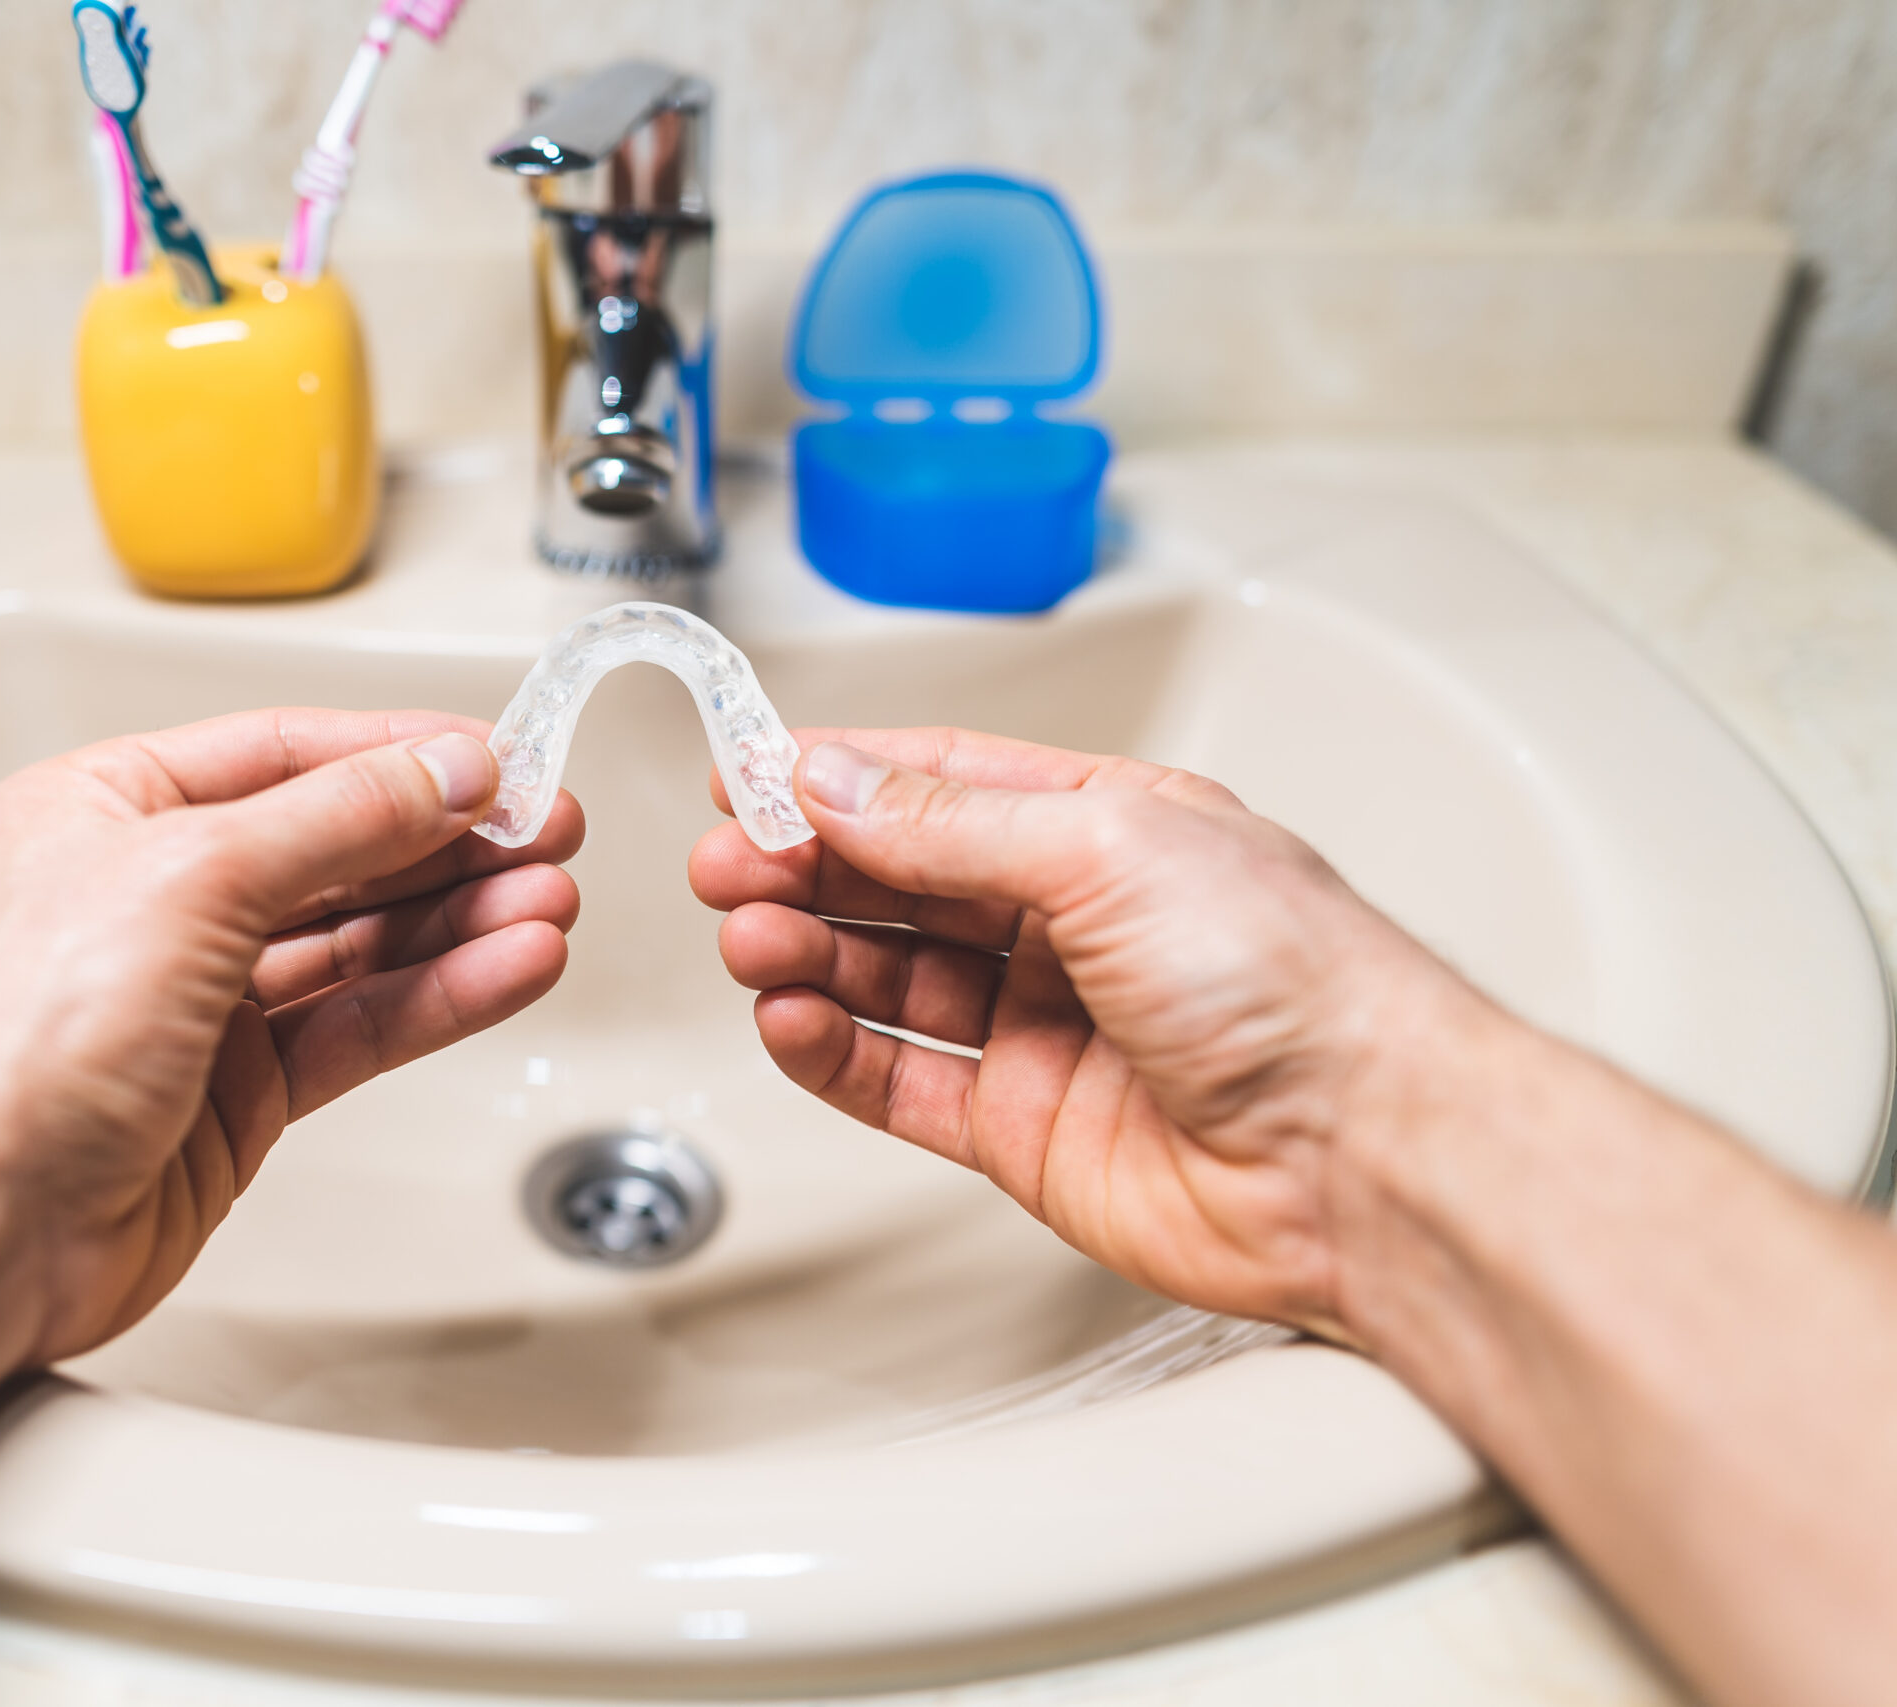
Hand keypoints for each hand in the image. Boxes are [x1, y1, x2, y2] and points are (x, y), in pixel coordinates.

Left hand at [0, 709, 582, 1364]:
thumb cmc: (6, 1044)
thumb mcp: (190, 876)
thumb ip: (335, 820)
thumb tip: (437, 772)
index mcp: (109, 811)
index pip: (285, 755)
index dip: (400, 755)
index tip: (499, 761)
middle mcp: (154, 898)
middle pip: (337, 849)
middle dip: (449, 842)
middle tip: (549, 833)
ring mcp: (198, 1002)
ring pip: (360, 944)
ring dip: (461, 922)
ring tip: (550, 902)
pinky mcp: (237, 1094)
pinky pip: (361, 1025)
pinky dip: (439, 998)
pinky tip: (507, 970)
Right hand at [689, 728, 1479, 1340]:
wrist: (1363, 1157)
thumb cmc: (1297, 986)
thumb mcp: (1107, 847)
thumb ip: (952, 822)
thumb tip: (839, 780)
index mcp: (1110, 828)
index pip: (943, 785)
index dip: (840, 779)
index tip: (748, 776)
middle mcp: (1075, 924)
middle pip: (901, 883)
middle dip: (806, 868)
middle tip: (728, 867)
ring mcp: (1047, 1029)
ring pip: (888, 982)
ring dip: (807, 956)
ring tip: (750, 941)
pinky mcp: (1026, 1130)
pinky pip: (901, 1083)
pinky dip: (832, 1053)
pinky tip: (788, 1021)